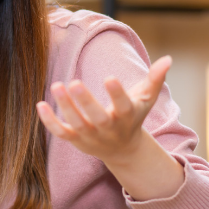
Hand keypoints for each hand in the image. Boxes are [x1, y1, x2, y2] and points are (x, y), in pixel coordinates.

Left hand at [36, 56, 172, 165]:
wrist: (122, 150)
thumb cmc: (132, 116)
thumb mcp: (145, 99)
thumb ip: (154, 79)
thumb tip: (168, 58)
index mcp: (127, 117)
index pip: (123, 106)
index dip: (117, 94)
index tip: (110, 78)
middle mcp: (109, 128)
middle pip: (97, 118)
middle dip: (85, 102)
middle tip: (74, 82)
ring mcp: (91, 136)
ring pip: (76, 124)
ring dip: (65, 107)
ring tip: (56, 85)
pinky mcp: (75, 140)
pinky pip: (61, 132)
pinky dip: (50, 121)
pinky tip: (40, 104)